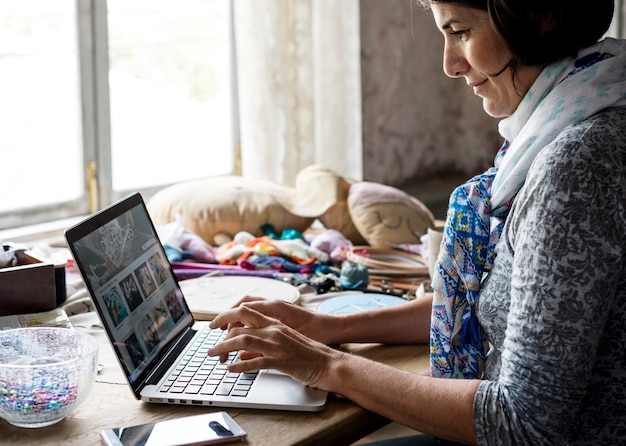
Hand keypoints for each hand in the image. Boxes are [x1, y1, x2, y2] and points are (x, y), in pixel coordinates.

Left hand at [207, 304, 342, 387]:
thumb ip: (262, 344)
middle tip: (211, 348)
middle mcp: (274, 330)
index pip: (244, 311)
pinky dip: (240, 366)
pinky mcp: (280, 360)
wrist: (328, 362)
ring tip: (215, 356)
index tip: (215, 326)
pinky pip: (254, 362)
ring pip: (242, 341)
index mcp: (275, 323)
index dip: (226, 316)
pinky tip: (231, 370)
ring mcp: (277, 344)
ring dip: (224, 349)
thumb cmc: (307, 353)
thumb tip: (241, 353)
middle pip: (239, 326)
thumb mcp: (283, 342)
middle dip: (221, 337)